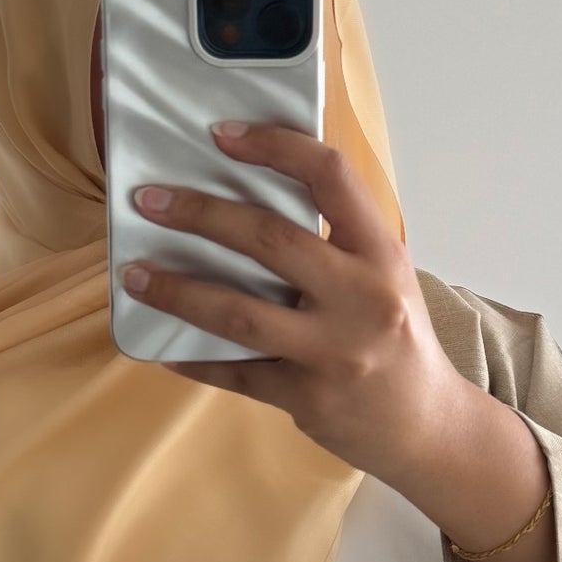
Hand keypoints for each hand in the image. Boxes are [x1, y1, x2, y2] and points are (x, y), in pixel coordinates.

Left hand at [121, 125, 561, 561]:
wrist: (428, 426)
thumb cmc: (396, 338)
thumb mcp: (384, 276)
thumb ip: (335, 240)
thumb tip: (250, 197)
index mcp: (382, 254)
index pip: (331, 178)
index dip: (275, 146)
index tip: (222, 134)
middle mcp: (360, 298)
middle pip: (270, 240)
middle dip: (200, 214)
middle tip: (149, 201)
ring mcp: (332, 351)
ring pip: (238, 313)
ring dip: (177, 290)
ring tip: (133, 274)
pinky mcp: (306, 397)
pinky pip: (235, 372)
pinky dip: (192, 358)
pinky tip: (159, 346)